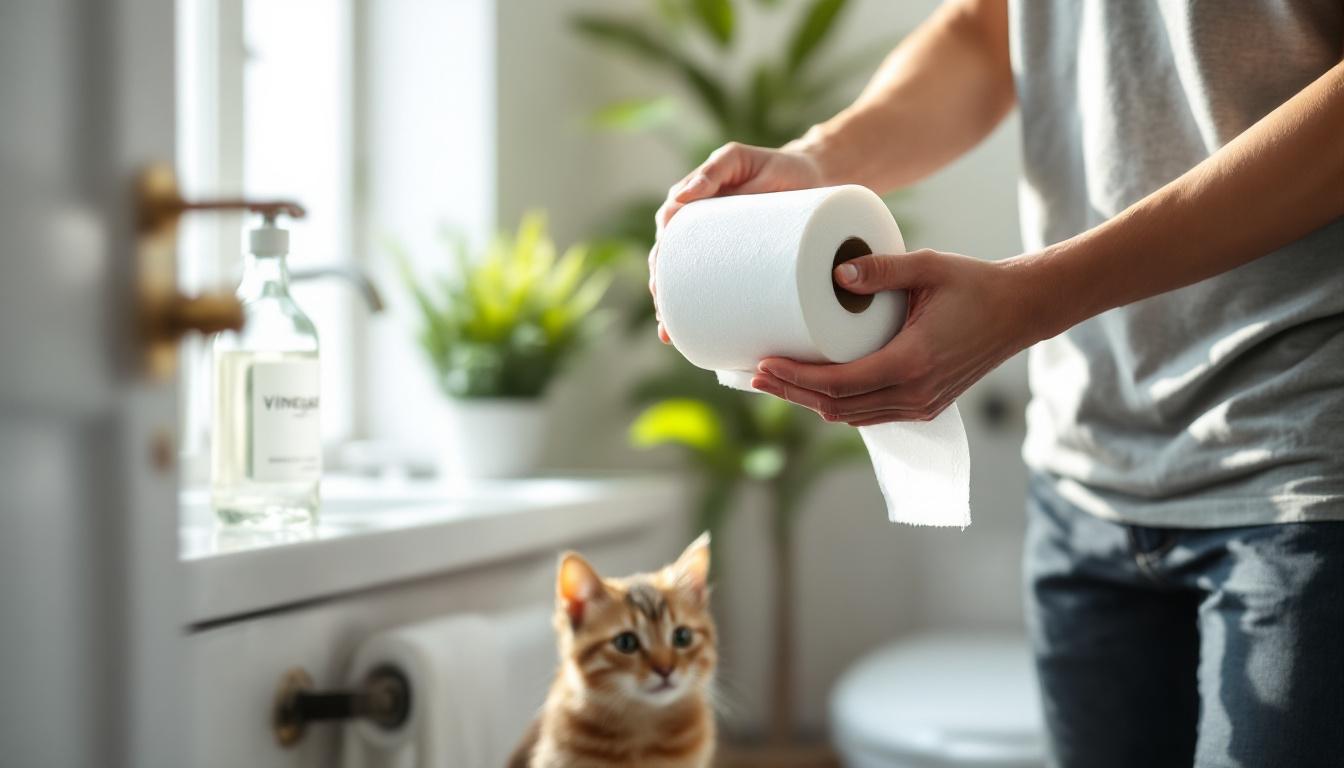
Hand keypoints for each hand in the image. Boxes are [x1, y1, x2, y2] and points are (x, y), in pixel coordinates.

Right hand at [650, 142, 826, 342]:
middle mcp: (699, 229)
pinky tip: (688, 337)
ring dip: (674, 308)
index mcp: (693, 205)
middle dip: (662, 290)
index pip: (666, 232)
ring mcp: (717, 248)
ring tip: (670, 333)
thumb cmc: (774, 166)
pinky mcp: (737, 264)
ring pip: (686, 281)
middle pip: (670, 262)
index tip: (659, 276)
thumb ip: (714, 171)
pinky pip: (713, 289)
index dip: (659, 256)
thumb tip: (682, 197)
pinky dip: (699, 313)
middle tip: (664, 312)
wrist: (812, 179)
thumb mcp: (740, 159)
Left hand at [749, 249, 1050, 424]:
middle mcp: (915, 393)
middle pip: (836, 408)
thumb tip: (835, 275)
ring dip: (810, 402)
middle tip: (754, 373)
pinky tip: (813, 387)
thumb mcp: (928, 266)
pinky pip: (870, 414)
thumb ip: (882, 269)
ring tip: (775, 380)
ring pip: (850, 416)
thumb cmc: (974, 283)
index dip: (795, 379)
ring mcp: (921, 405)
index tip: (763, 363)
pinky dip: (838, 404)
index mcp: (912, 362)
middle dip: (791, 393)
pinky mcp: (924, 406)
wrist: (1020, 310)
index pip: (838, 385)